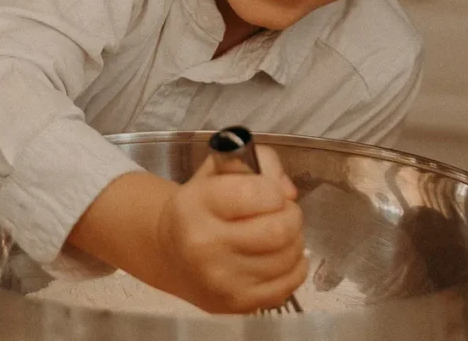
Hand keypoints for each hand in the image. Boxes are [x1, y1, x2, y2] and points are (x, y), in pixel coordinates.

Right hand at [154, 145, 307, 312]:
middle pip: (279, 229)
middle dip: (290, 215)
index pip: (259, 194)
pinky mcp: (238, 304)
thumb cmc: (200, 208)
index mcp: (195, 205)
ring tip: (277, 233)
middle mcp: (204, 246)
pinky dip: (294, 266)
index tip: (267, 192)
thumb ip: (259, 162)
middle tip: (281, 212)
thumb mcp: (218, 170)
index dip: (273, 190)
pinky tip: (279, 256)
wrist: (172, 255)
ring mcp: (222, 280)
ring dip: (294, 240)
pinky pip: (290, 284)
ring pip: (288, 257)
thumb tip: (289, 192)